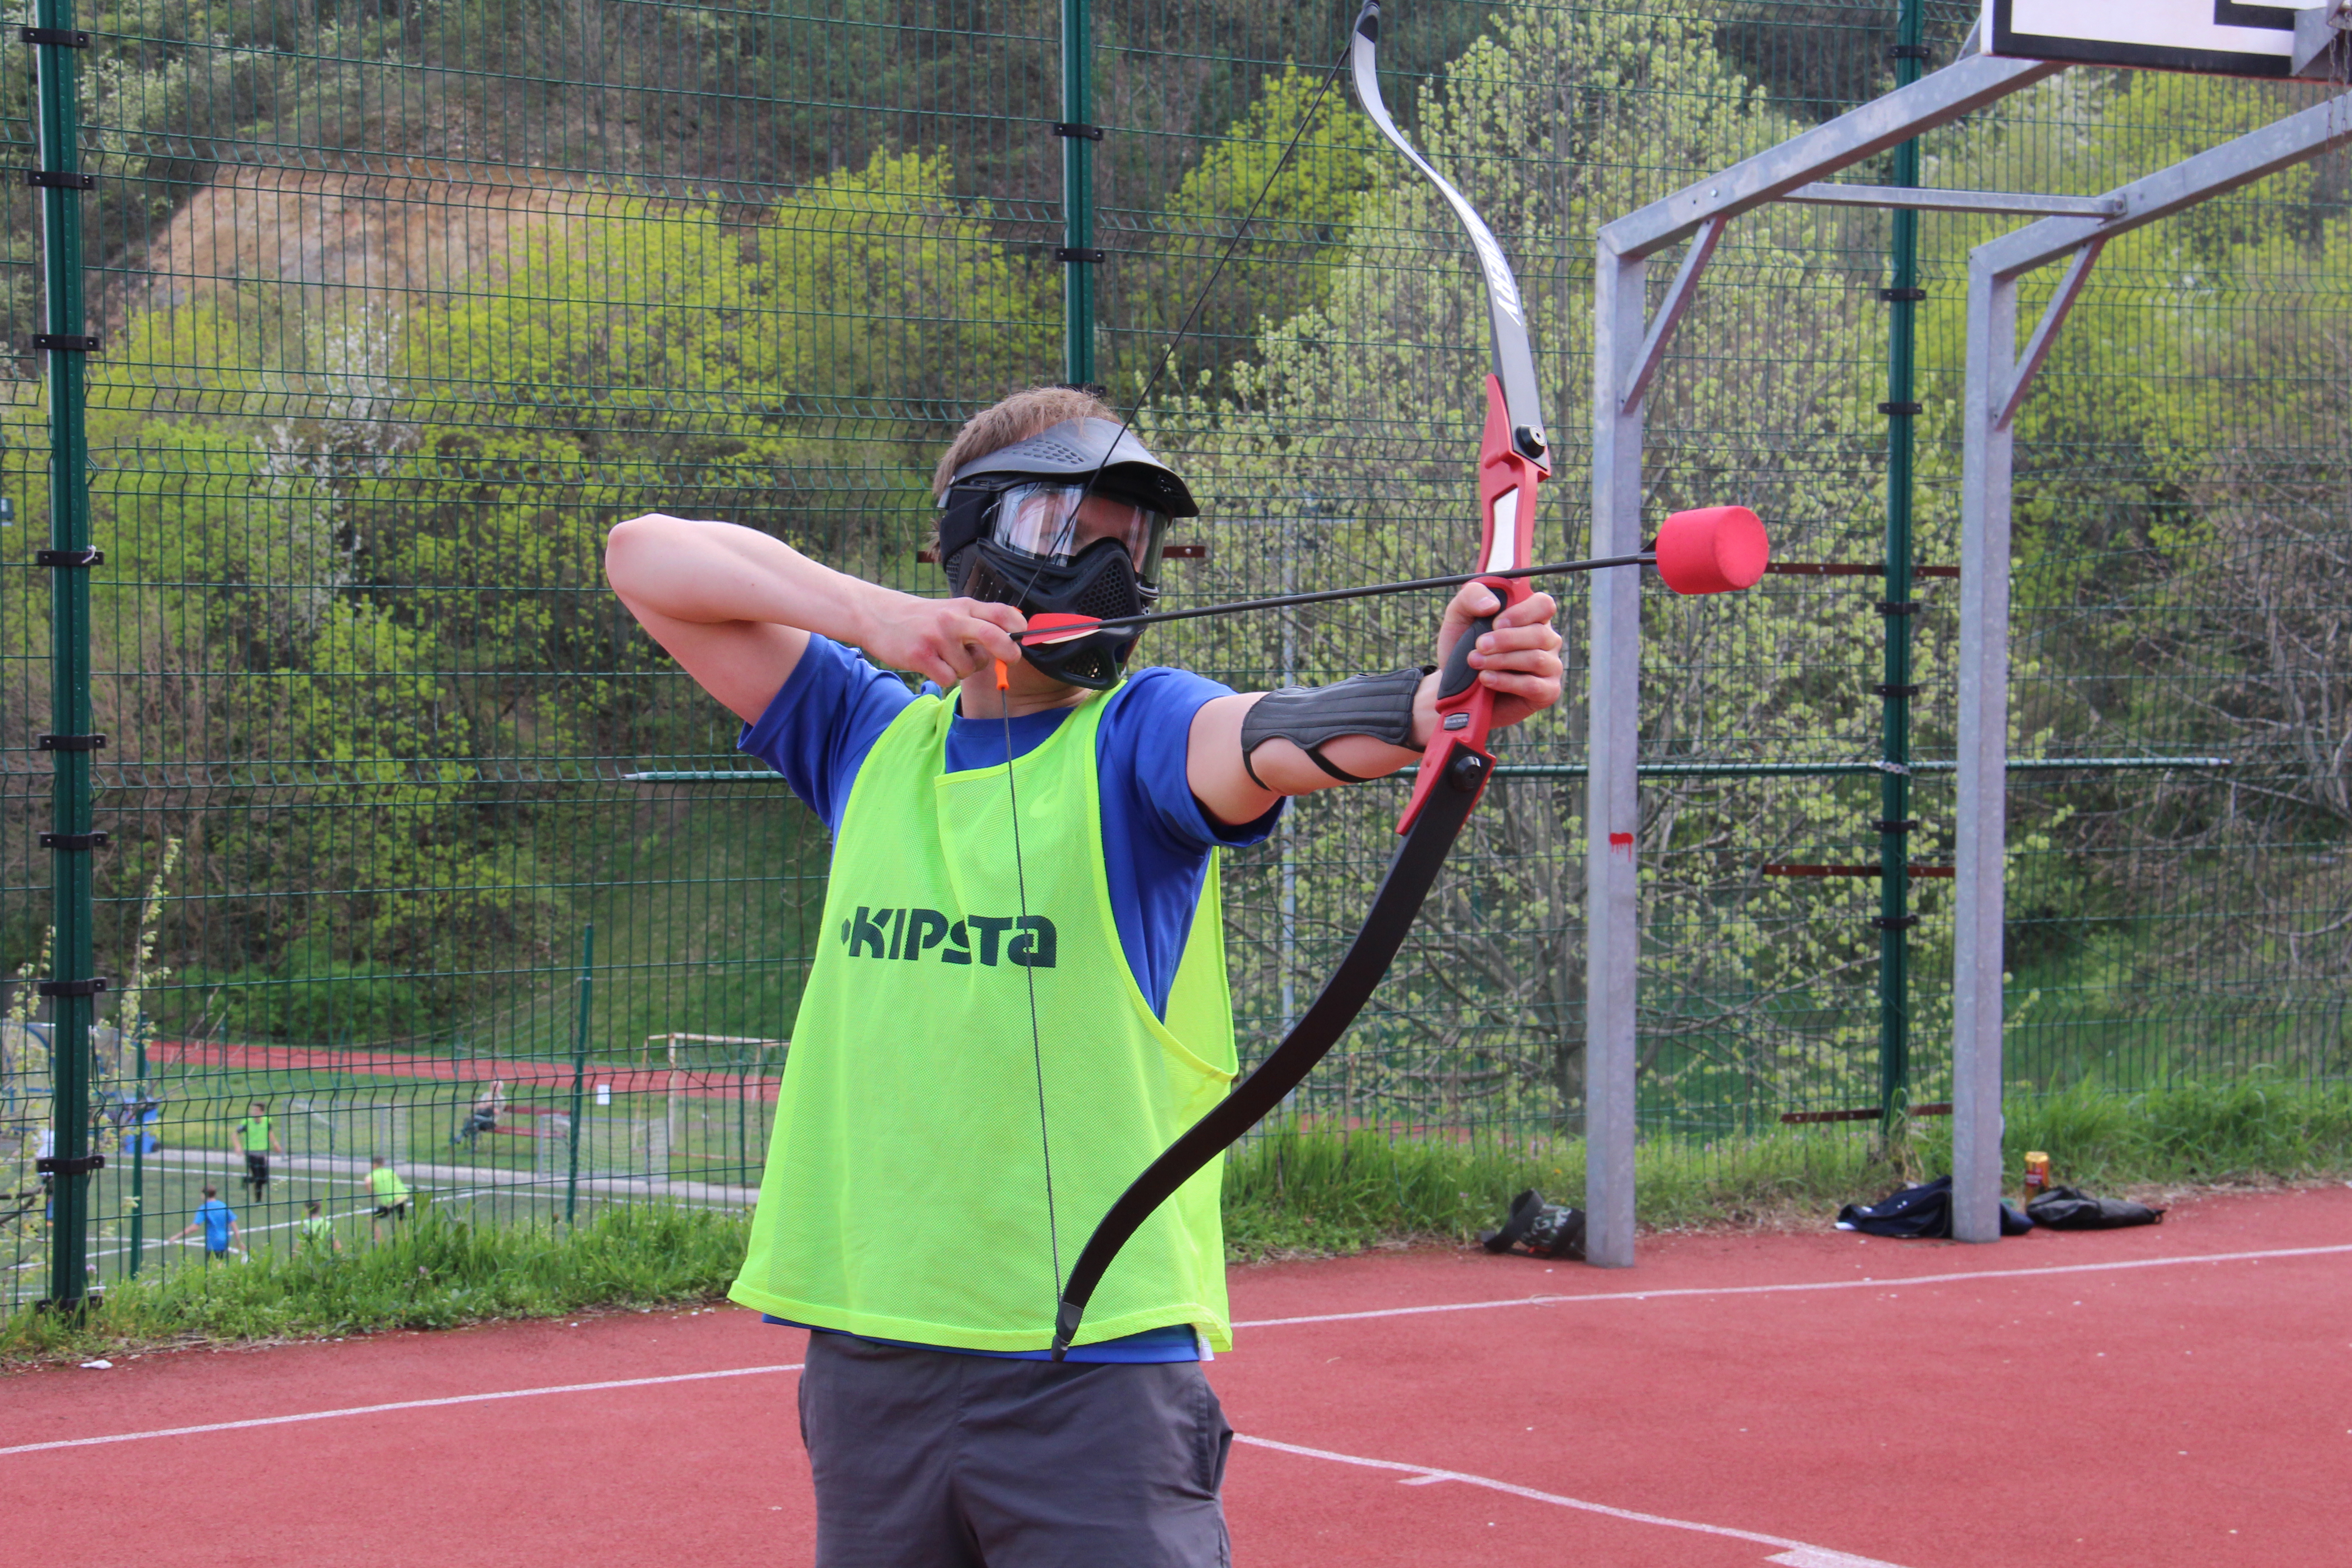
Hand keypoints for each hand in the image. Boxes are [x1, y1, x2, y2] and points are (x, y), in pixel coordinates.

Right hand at [859, 592, 1028, 688]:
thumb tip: (1012, 642)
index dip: (1020, 627)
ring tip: (944, 656)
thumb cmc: (923, 618)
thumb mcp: (952, 610)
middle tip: (1010, 660)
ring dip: (963, 669)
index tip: (1023, 639)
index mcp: (965, 606)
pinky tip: (932, 664)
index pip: (1002, 612)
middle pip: (994, 637)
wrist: (878, 615)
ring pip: (970, 668)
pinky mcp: (921, 656)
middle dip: (1009, 653)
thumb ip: (979, 621)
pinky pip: (950, 679)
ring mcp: (937, 637)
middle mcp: (953, 619)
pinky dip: (945, 677)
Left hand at [1427, 581, 1562, 735]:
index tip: (1495, 622)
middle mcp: (1546, 640)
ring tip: (1475, 663)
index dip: (1522, 612)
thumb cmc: (1461, 648)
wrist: (1454, 687)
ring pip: (1535, 659)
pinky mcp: (1547, 693)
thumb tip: (1493, 603)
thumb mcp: (1458, 616)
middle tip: (1479, 645)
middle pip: (1540, 633)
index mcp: (1531, 617)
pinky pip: (1533, 685)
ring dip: (1501, 660)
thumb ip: (1472, 596)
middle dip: (1505, 640)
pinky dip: (1506, 681)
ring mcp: (1550, 667)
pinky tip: (1486, 679)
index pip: (1544, 605)